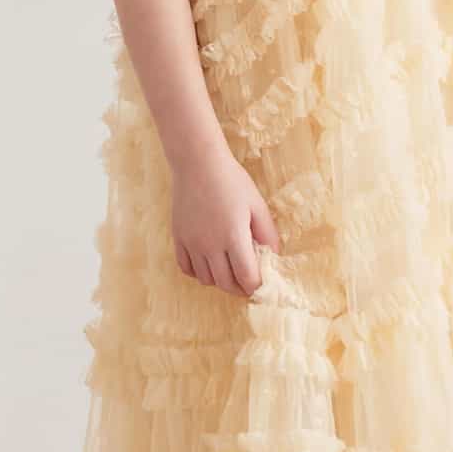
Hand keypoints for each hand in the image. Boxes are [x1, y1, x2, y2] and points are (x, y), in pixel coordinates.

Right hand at [170, 146, 280, 296]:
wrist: (198, 162)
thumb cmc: (232, 181)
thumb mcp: (257, 205)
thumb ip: (268, 234)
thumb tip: (274, 257)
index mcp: (233, 237)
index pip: (247, 278)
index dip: (256, 287)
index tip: (261, 285)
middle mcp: (210, 245)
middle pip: (225, 284)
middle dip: (239, 289)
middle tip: (247, 284)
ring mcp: (191, 243)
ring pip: (205, 279)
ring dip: (219, 281)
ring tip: (229, 272)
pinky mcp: (178, 238)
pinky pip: (186, 268)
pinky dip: (198, 273)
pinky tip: (208, 263)